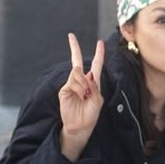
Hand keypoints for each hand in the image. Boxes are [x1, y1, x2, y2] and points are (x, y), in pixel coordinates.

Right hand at [57, 33, 104, 160]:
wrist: (79, 126)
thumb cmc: (90, 115)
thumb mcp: (98, 101)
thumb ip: (95, 87)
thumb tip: (87, 75)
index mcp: (93, 83)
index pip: (95, 65)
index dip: (99, 54)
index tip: (100, 43)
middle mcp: (82, 81)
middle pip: (77, 62)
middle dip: (74, 48)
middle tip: (71, 37)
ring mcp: (72, 85)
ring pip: (77, 73)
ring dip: (83, 83)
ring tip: (85, 94)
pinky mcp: (65, 90)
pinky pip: (72, 82)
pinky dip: (79, 88)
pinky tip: (81, 95)